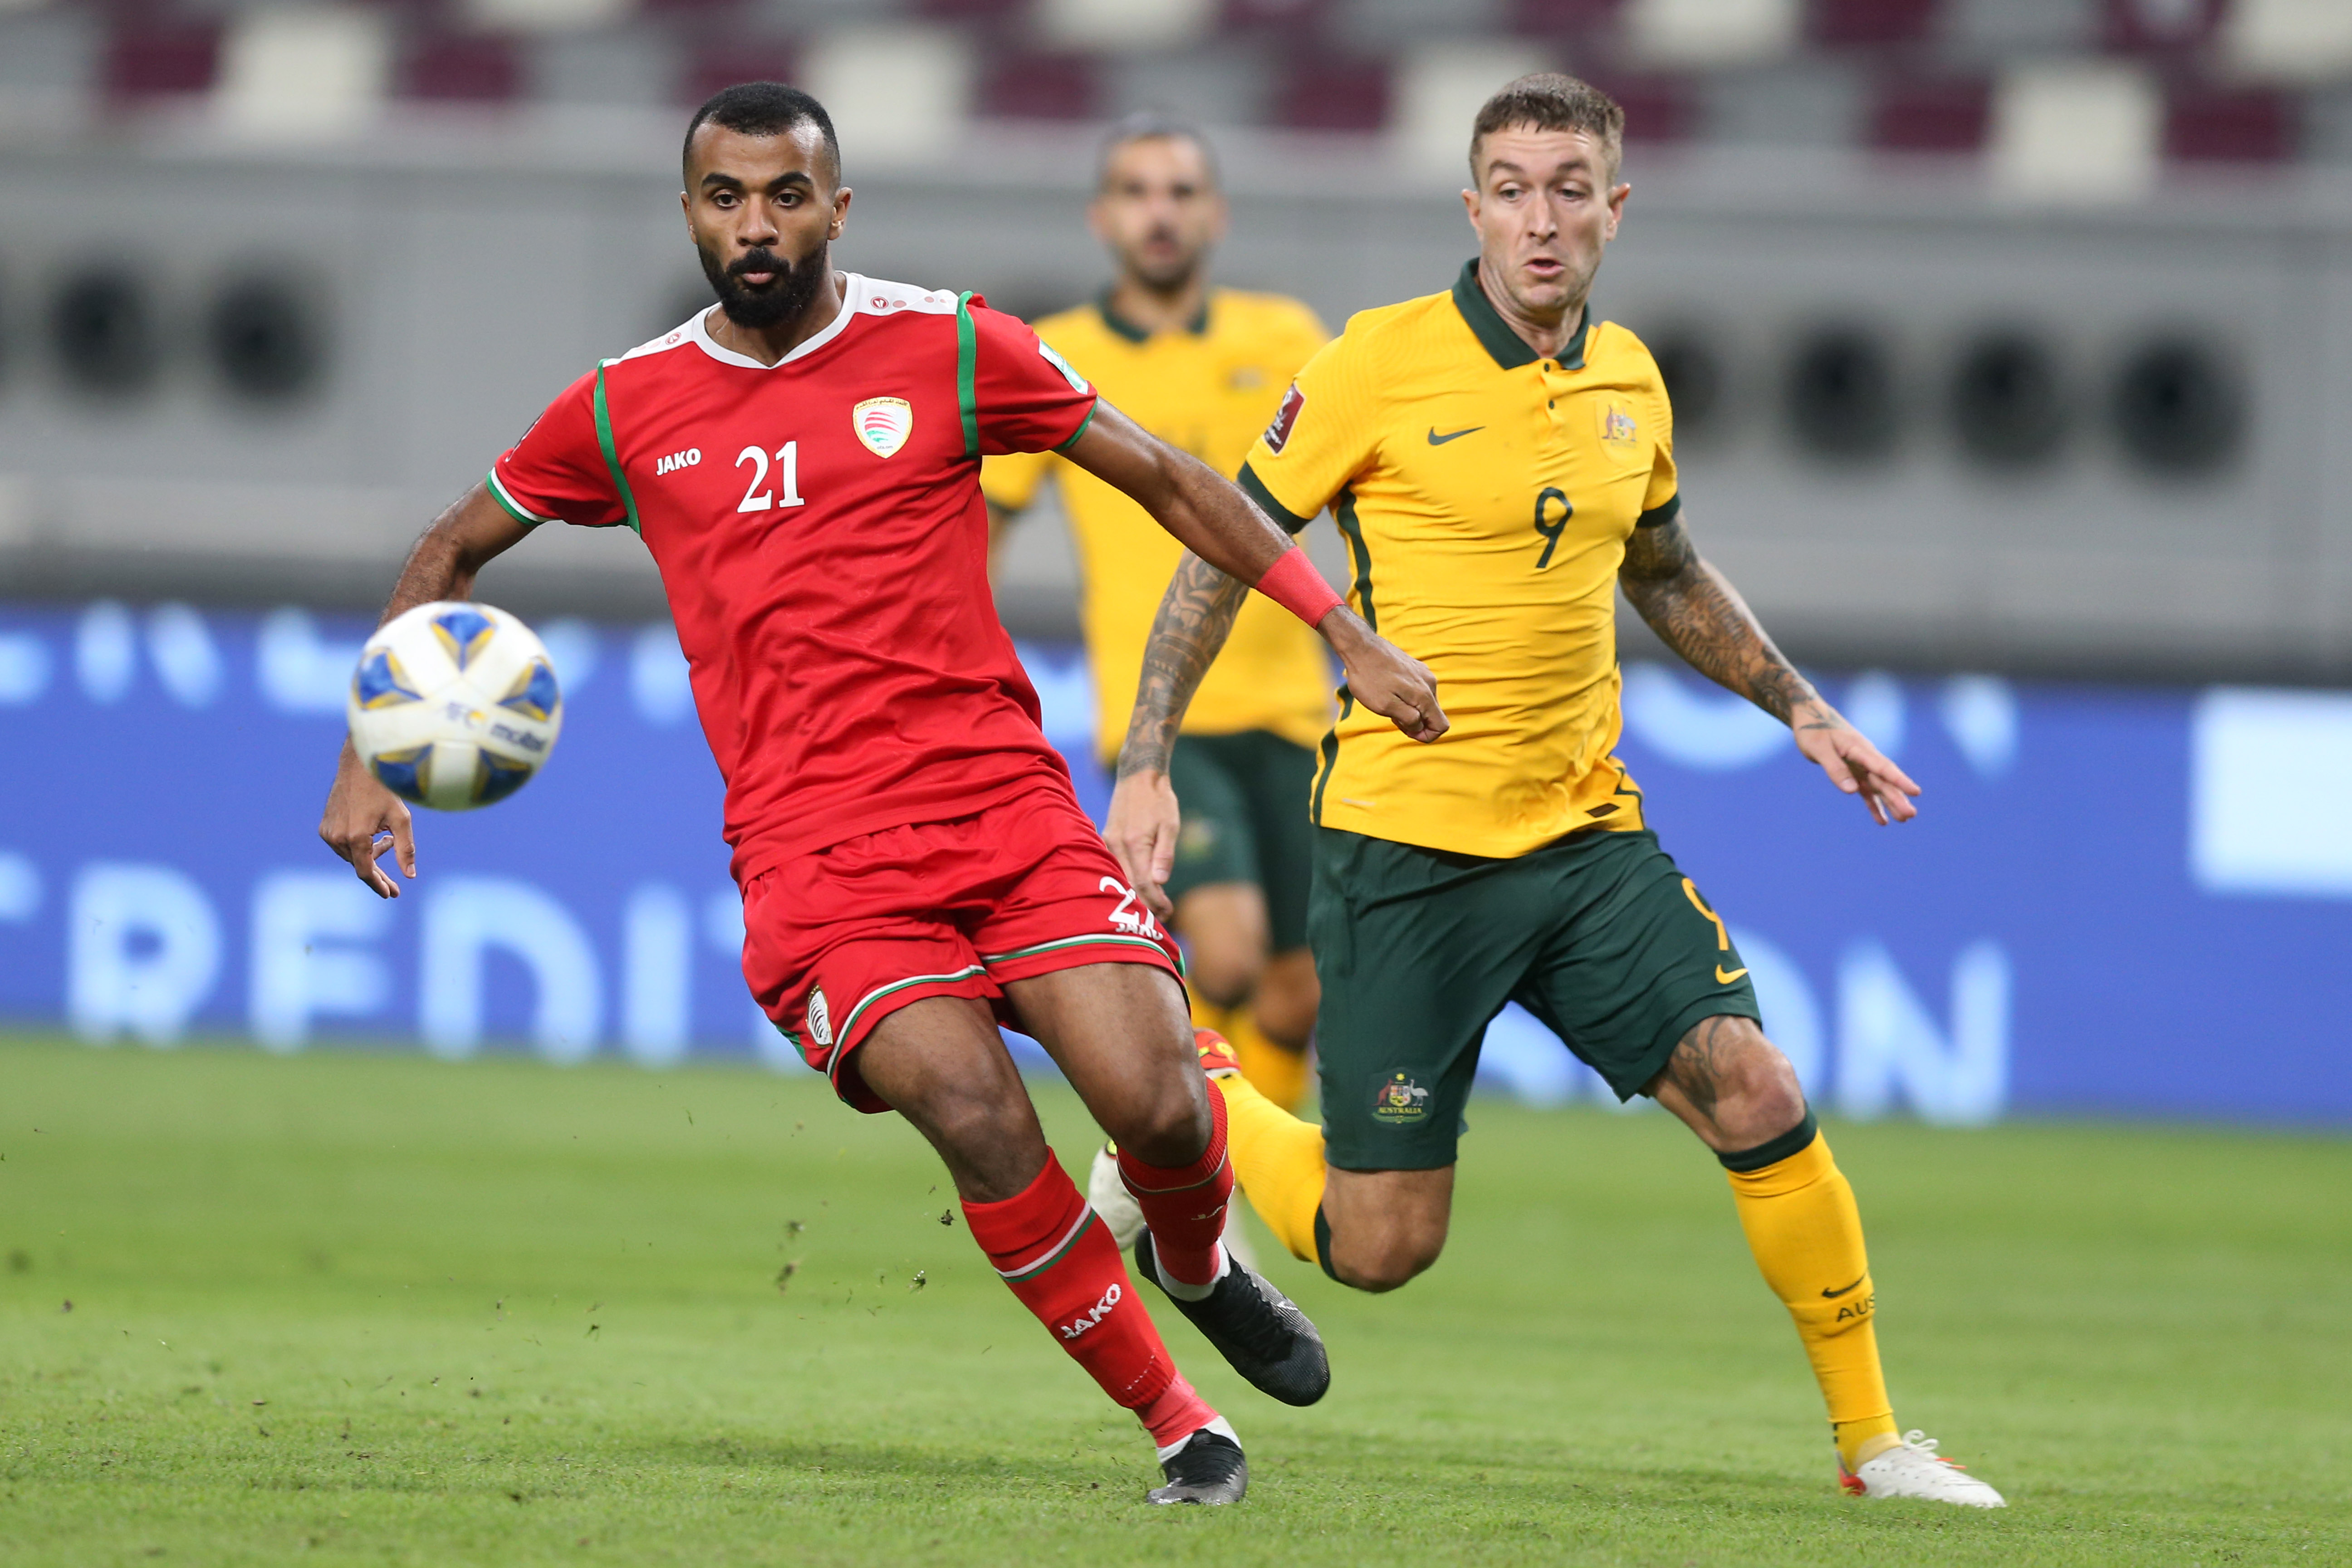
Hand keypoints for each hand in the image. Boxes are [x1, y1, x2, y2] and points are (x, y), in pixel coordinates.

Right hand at [319, 742, 416, 896]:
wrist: (359, 767)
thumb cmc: (383, 790)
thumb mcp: (401, 819)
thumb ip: (405, 849)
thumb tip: (409, 875)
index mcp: (356, 837)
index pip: (366, 872)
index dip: (378, 885)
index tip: (390, 894)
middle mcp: (337, 837)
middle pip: (360, 865)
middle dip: (378, 875)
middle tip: (394, 887)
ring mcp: (328, 832)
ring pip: (352, 856)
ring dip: (370, 855)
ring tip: (387, 841)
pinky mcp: (325, 827)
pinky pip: (343, 846)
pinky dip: (358, 846)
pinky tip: (375, 835)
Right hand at [1105, 767, 1181, 919]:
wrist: (1138, 776)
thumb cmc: (1158, 799)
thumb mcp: (1170, 824)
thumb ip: (1164, 853)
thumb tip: (1160, 882)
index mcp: (1134, 842)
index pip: (1144, 883)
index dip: (1156, 901)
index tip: (1168, 911)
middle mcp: (1116, 845)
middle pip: (1129, 885)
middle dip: (1146, 905)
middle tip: (1163, 918)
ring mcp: (1108, 843)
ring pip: (1119, 879)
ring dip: (1135, 896)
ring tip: (1153, 909)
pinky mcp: (1106, 841)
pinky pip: (1114, 868)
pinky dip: (1126, 882)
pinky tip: (1138, 890)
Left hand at [1323, 611, 1447, 742]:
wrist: (1359, 646)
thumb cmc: (1369, 678)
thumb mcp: (1385, 706)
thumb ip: (1408, 719)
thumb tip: (1420, 726)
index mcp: (1425, 695)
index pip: (1442, 725)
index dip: (1426, 735)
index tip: (1405, 730)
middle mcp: (1429, 683)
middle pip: (1433, 714)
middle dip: (1415, 722)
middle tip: (1392, 716)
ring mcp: (1423, 673)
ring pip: (1424, 702)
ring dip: (1410, 709)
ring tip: (1388, 703)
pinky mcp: (1415, 667)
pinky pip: (1418, 690)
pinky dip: (1406, 697)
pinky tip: (1388, 691)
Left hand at [1792, 702, 1918, 824]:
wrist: (1809, 715)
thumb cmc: (1812, 729)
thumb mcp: (1819, 749)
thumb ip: (1835, 769)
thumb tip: (1852, 791)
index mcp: (1859, 749)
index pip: (1882, 767)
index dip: (1899, 780)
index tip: (1915, 792)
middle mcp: (1864, 758)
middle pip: (1884, 780)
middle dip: (1898, 797)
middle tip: (1911, 815)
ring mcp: (1860, 765)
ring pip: (1879, 786)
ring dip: (1891, 802)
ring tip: (1905, 819)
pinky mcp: (1852, 771)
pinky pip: (1866, 791)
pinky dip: (1873, 805)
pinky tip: (1883, 821)